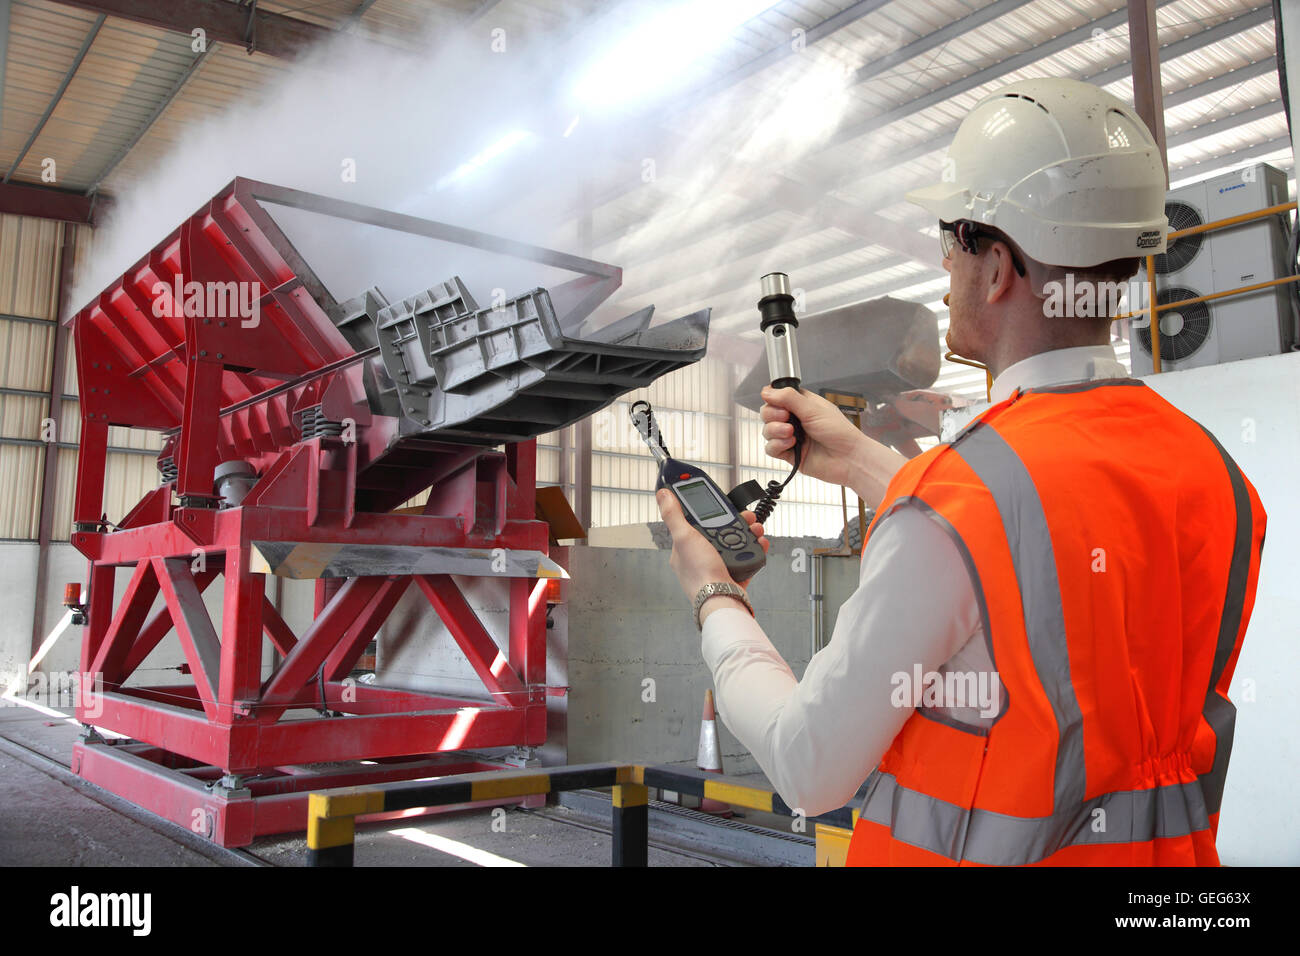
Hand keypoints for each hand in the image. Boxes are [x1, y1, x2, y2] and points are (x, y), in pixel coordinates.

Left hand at [656, 489, 770, 603]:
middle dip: (736, 519)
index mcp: (684, 548)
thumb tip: (663, 495)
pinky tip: (760, 543)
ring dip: (749, 531)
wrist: (722, 599)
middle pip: (721, 529)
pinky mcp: (735, 573)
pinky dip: (756, 548)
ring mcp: (719, 565)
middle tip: (746, 515)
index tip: (719, 500)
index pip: (695, 521)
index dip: (709, 509)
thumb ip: (673, 514)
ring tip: (755, 528)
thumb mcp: (683, 537)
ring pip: (736, 541)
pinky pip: (747, 555)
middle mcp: (701, 556)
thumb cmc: (700, 573)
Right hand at [760, 386, 867, 487]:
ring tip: (791, 433)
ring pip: (767, 431)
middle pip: (768, 413)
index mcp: (803, 404)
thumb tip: (768, 391)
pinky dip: (777, 445)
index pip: (777, 397)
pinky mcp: (789, 454)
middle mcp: (795, 420)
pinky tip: (791, 444)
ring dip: (776, 431)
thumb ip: (788, 398)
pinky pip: (770, 448)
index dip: (772, 399)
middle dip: (772, 415)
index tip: (777, 402)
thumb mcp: (813, 409)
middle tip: (786, 417)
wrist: (848, 459)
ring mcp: (791, 437)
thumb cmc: (840, 433)